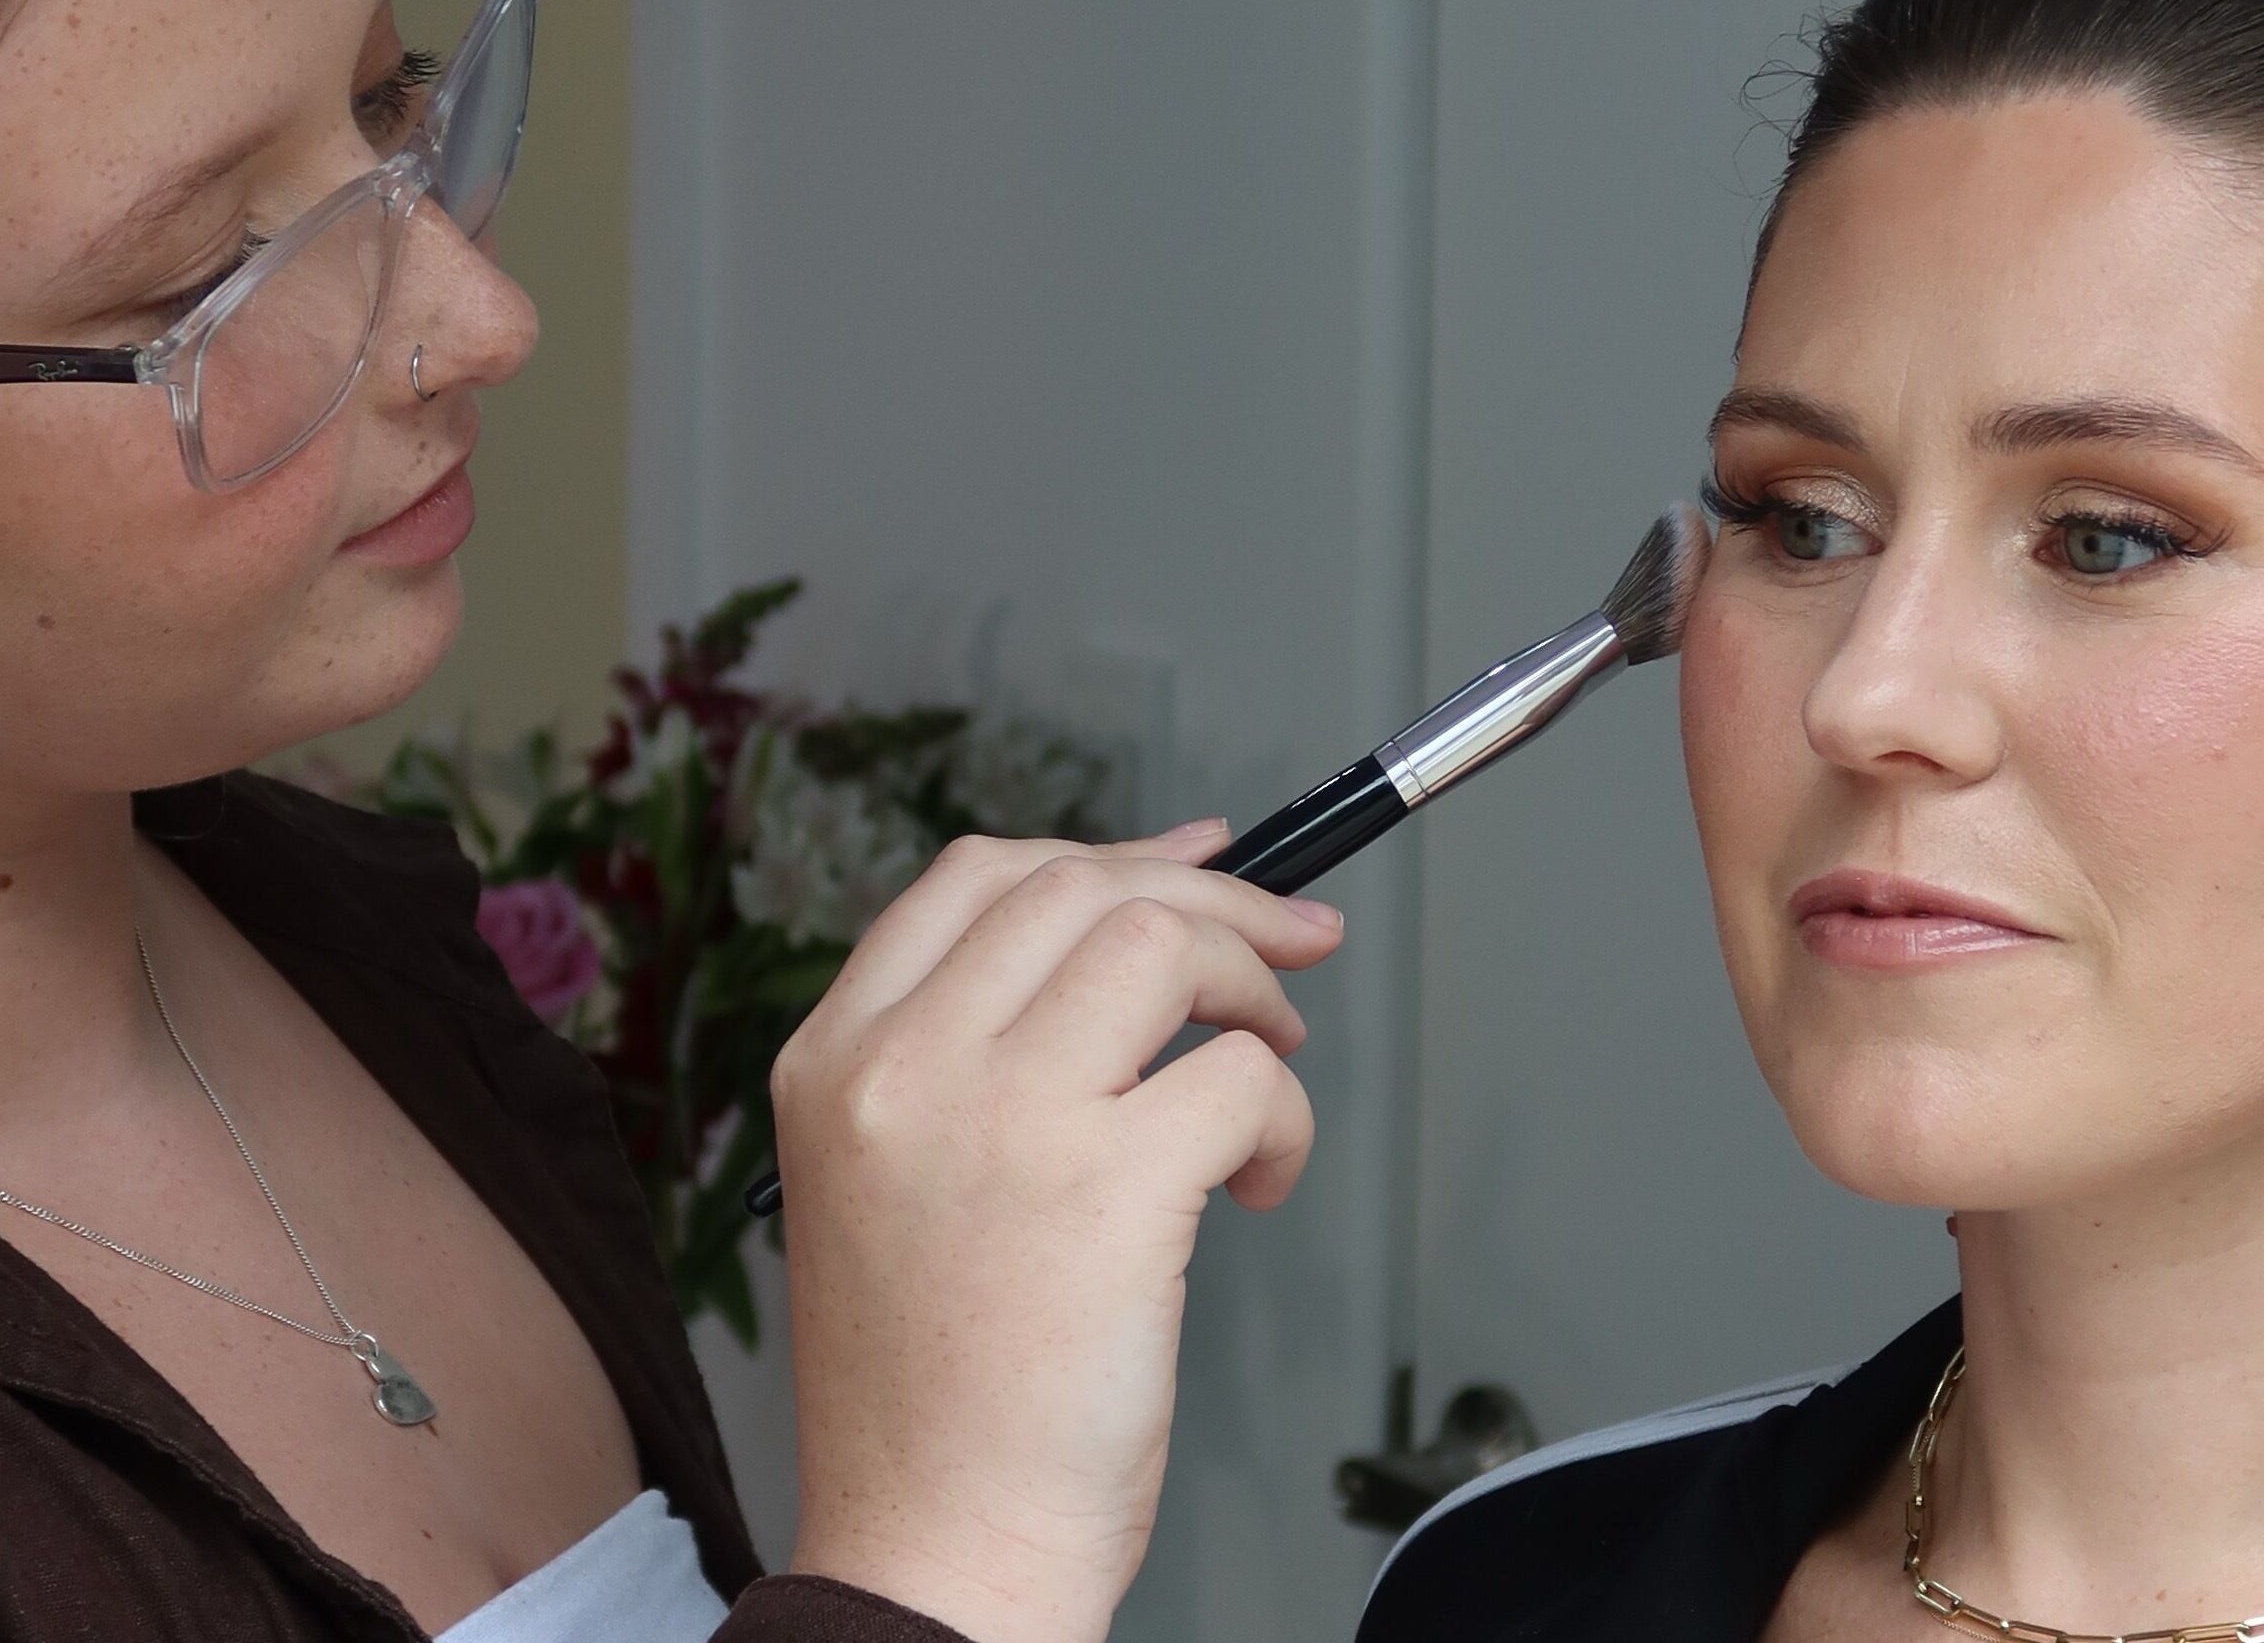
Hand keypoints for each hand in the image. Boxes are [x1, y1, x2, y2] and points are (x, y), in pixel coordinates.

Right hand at [770, 819, 1343, 1642]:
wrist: (934, 1550)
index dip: (1108, 853)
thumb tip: (1132, 940)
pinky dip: (1284, 1117)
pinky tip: (1259, 1185)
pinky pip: (1237, 1077)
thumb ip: (972, 1062)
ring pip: (1162, 944)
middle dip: (1213, 899)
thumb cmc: (936, 1390)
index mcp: (835, 1062)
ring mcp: (999, 1119)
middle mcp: (900, 1068)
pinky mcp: (1102, 1188)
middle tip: (1289, 951)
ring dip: (1250, 989)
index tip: (1200, 862)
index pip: (972, 880)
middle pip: (1078, 888)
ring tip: (1267, 1065)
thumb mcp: (891, 1187)